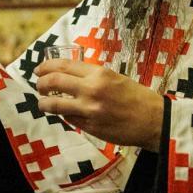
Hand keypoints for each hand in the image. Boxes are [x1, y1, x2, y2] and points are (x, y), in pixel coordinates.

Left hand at [35, 60, 164, 150]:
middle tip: (39, 85)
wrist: (154, 120)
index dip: (46, 67)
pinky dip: (64, 115)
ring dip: (44, 103)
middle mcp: (92, 89)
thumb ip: (92, 77)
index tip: (39, 69)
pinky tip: (65, 113)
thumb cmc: (137, 97)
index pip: (63, 65)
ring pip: (54, 104)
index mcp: (99, 73)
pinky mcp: (90, 127)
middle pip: (54, 81)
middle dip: (41, 83)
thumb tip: (70, 77)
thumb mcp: (114, 78)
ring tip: (43, 103)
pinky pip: (69, 118)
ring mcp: (89, 110)